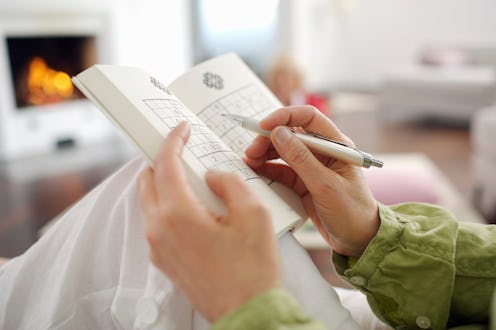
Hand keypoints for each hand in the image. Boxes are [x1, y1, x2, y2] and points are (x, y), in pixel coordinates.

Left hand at [137, 122, 280, 321]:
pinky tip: (189, 205)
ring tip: (187, 175)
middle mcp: (159, 229)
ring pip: (149, 201)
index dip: (173, 141)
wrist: (248, 313)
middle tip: (180, 148)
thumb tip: (212, 177)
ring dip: (162, 182)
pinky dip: (165, 204)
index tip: (181, 129)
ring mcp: (158, 247)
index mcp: (178, 214)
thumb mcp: (253, 215)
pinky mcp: (164, 260)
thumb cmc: (253, 269)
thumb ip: (229, 183)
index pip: (166, 164)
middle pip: (148, 180)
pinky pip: (156, 221)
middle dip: (162, 159)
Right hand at [245, 106, 378, 257]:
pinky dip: (267, 168)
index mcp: (336, 145)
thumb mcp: (325, 186)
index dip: (284, 117)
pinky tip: (256, 170)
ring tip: (250, 161)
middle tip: (251, 151)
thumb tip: (279, 133)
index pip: (308, 118)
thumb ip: (301, 159)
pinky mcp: (302, 182)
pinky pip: (281, 169)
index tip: (264, 125)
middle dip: (269, 138)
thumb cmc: (352, 212)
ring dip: (265, 153)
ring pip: (283, 150)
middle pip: (291, 133)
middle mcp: (323, 152)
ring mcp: (311, 166)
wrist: (358, 241)